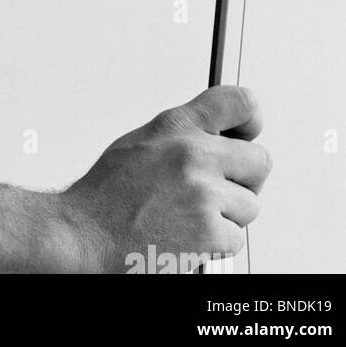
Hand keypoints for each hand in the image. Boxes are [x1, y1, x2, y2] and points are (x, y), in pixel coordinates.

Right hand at [53, 86, 271, 272]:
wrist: (86, 231)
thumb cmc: (109, 193)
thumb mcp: (142, 141)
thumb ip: (183, 134)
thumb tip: (220, 137)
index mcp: (176, 126)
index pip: (238, 103)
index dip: (250, 119)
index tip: (248, 132)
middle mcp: (192, 153)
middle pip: (259, 161)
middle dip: (242, 179)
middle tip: (216, 189)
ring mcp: (203, 192)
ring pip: (249, 205)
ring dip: (227, 215)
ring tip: (188, 215)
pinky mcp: (210, 231)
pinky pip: (236, 238)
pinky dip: (216, 243)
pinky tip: (186, 235)